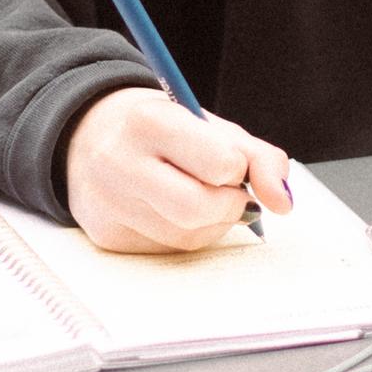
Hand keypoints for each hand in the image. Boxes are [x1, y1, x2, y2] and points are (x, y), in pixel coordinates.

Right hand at [63, 87, 295, 253]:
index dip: (237, 168)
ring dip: (211, 224)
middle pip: (199, 208)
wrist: (88, 135)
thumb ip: (260, 158)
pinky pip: (168, 250)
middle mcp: (119, 161)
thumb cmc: (161, 129)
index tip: (230, 162)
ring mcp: (108, 203)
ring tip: (197, 194)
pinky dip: (185, 235)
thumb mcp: (211, 126)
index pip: (220, 163)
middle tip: (225, 190)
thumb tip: (283, 202)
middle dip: (227, 204)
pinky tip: (171, 210)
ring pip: (187, 237)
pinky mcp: (107, 235)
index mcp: (149, 121)